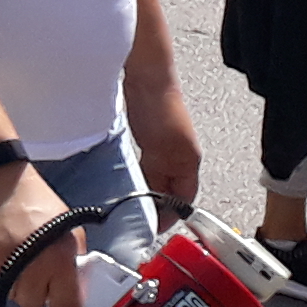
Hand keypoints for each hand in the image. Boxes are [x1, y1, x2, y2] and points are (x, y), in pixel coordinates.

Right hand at [0, 160, 89, 306]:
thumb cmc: (36, 201)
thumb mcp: (68, 227)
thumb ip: (72, 259)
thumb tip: (74, 292)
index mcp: (63, 254)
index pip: (67, 304)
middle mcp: (37, 260)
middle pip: (33, 303)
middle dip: (34, 293)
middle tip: (32, 275)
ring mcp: (6, 258)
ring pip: (9, 295)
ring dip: (11, 284)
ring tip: (12, 260)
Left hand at [124, 65, 202, 216]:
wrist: (145, 75)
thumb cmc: (160, 109)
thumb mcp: (164, 152)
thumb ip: (163, 179)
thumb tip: (158, 206)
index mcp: (188, 164)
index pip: (183, 201)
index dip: (168, 217)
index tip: (149, 230)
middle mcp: (177, 157)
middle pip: (168, 192)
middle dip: (153, 207)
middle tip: (132, 220)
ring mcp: (160, 146)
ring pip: (153, 179)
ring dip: (140, 191)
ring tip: (121, 203)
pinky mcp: (144, 136)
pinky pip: (140, 163)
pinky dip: (131, 174)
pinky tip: (117, 178)